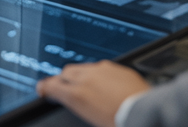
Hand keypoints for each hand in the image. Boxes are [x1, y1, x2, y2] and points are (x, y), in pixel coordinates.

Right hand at [36, 60, 150, 126]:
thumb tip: (73, 99)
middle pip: (65, 73)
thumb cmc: (119, 121)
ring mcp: (102, 70)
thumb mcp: (91, 118)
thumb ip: (78, 104)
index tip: (42, 89)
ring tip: (88, 87)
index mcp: (77, 94)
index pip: (51, 85)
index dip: (44, 87)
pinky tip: (106, 84)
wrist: (144, 113)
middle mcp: (86, 78)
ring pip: (83, 67)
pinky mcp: (117, 67)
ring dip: (81, 75)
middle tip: (65, 88)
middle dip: (63, 80)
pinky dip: (99, 74)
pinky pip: (102, 67)